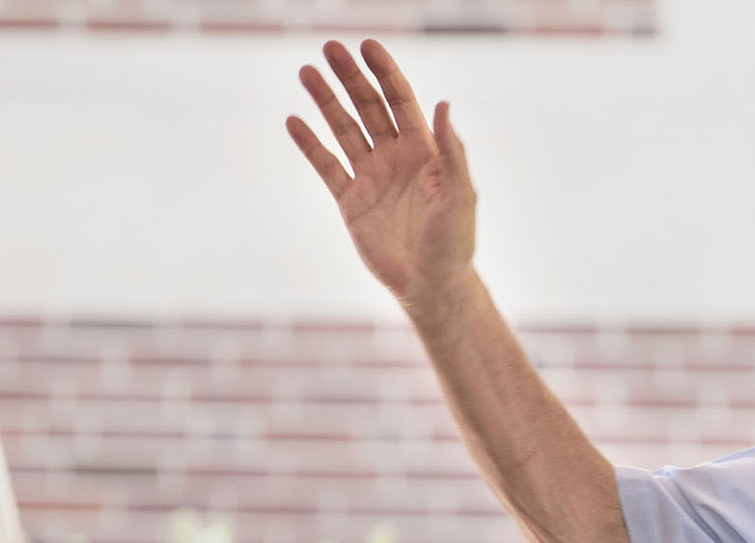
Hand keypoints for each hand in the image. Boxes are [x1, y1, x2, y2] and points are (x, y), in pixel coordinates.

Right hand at [286, 40, 476, 309]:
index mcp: (424, 150)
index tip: (367, 46)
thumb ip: (451, 151)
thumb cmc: (454, 242)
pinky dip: (310, 144)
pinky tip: (294, 121)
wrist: (430, 285)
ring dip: (326, 101)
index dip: (385, 72)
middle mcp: (395, 157)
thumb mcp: (460, 194)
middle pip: (368, 106)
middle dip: (350, 77)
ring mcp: (371, 177)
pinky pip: (326, 165)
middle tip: (330, 47)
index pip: (400, 101)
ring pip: (344, 128)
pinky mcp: (350, 201)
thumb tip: (443, 103)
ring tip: (306, 72)